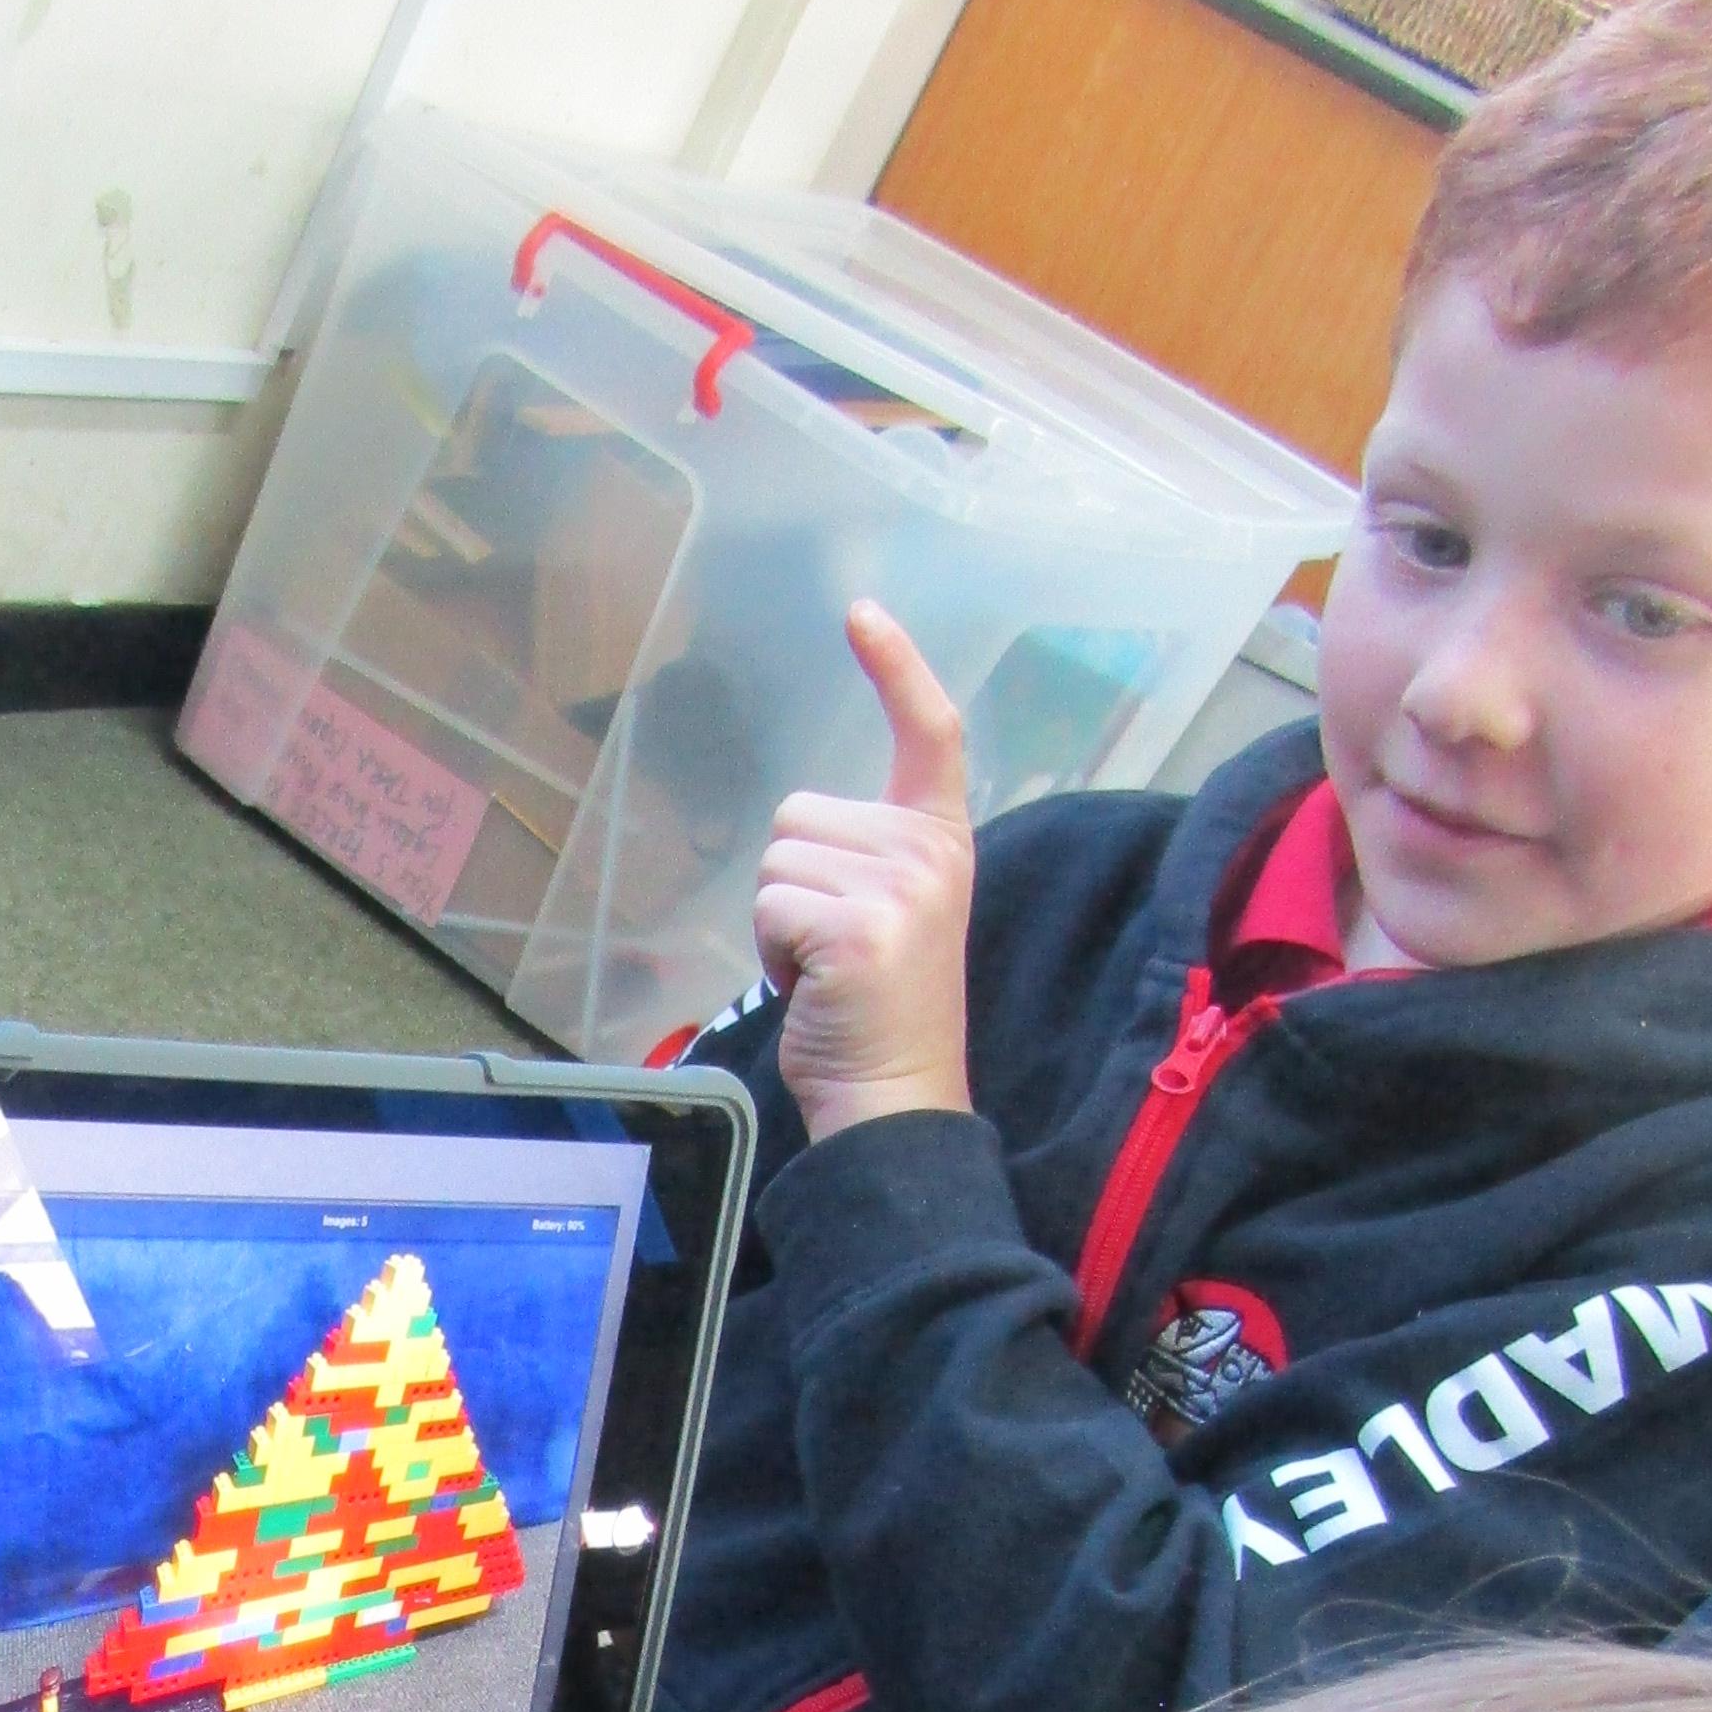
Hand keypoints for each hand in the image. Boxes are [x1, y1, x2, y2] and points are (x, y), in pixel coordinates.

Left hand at [755, 604, 973, 1140]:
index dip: (896, 668)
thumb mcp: (895, 913)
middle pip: (800, 813)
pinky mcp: (859, 925)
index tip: (862, 613)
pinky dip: (773, 951)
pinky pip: (769, 903)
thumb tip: (806, 824)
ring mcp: (899, 887)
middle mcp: (929, 852)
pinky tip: (815, 987)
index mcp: (941, 840)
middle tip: (836, 949)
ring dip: (779, 919)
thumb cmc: (878, 1012)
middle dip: (795, 881)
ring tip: (827, 970)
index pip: (930, 733)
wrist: (896, 1099)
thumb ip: (869, 855)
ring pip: (776, 858)